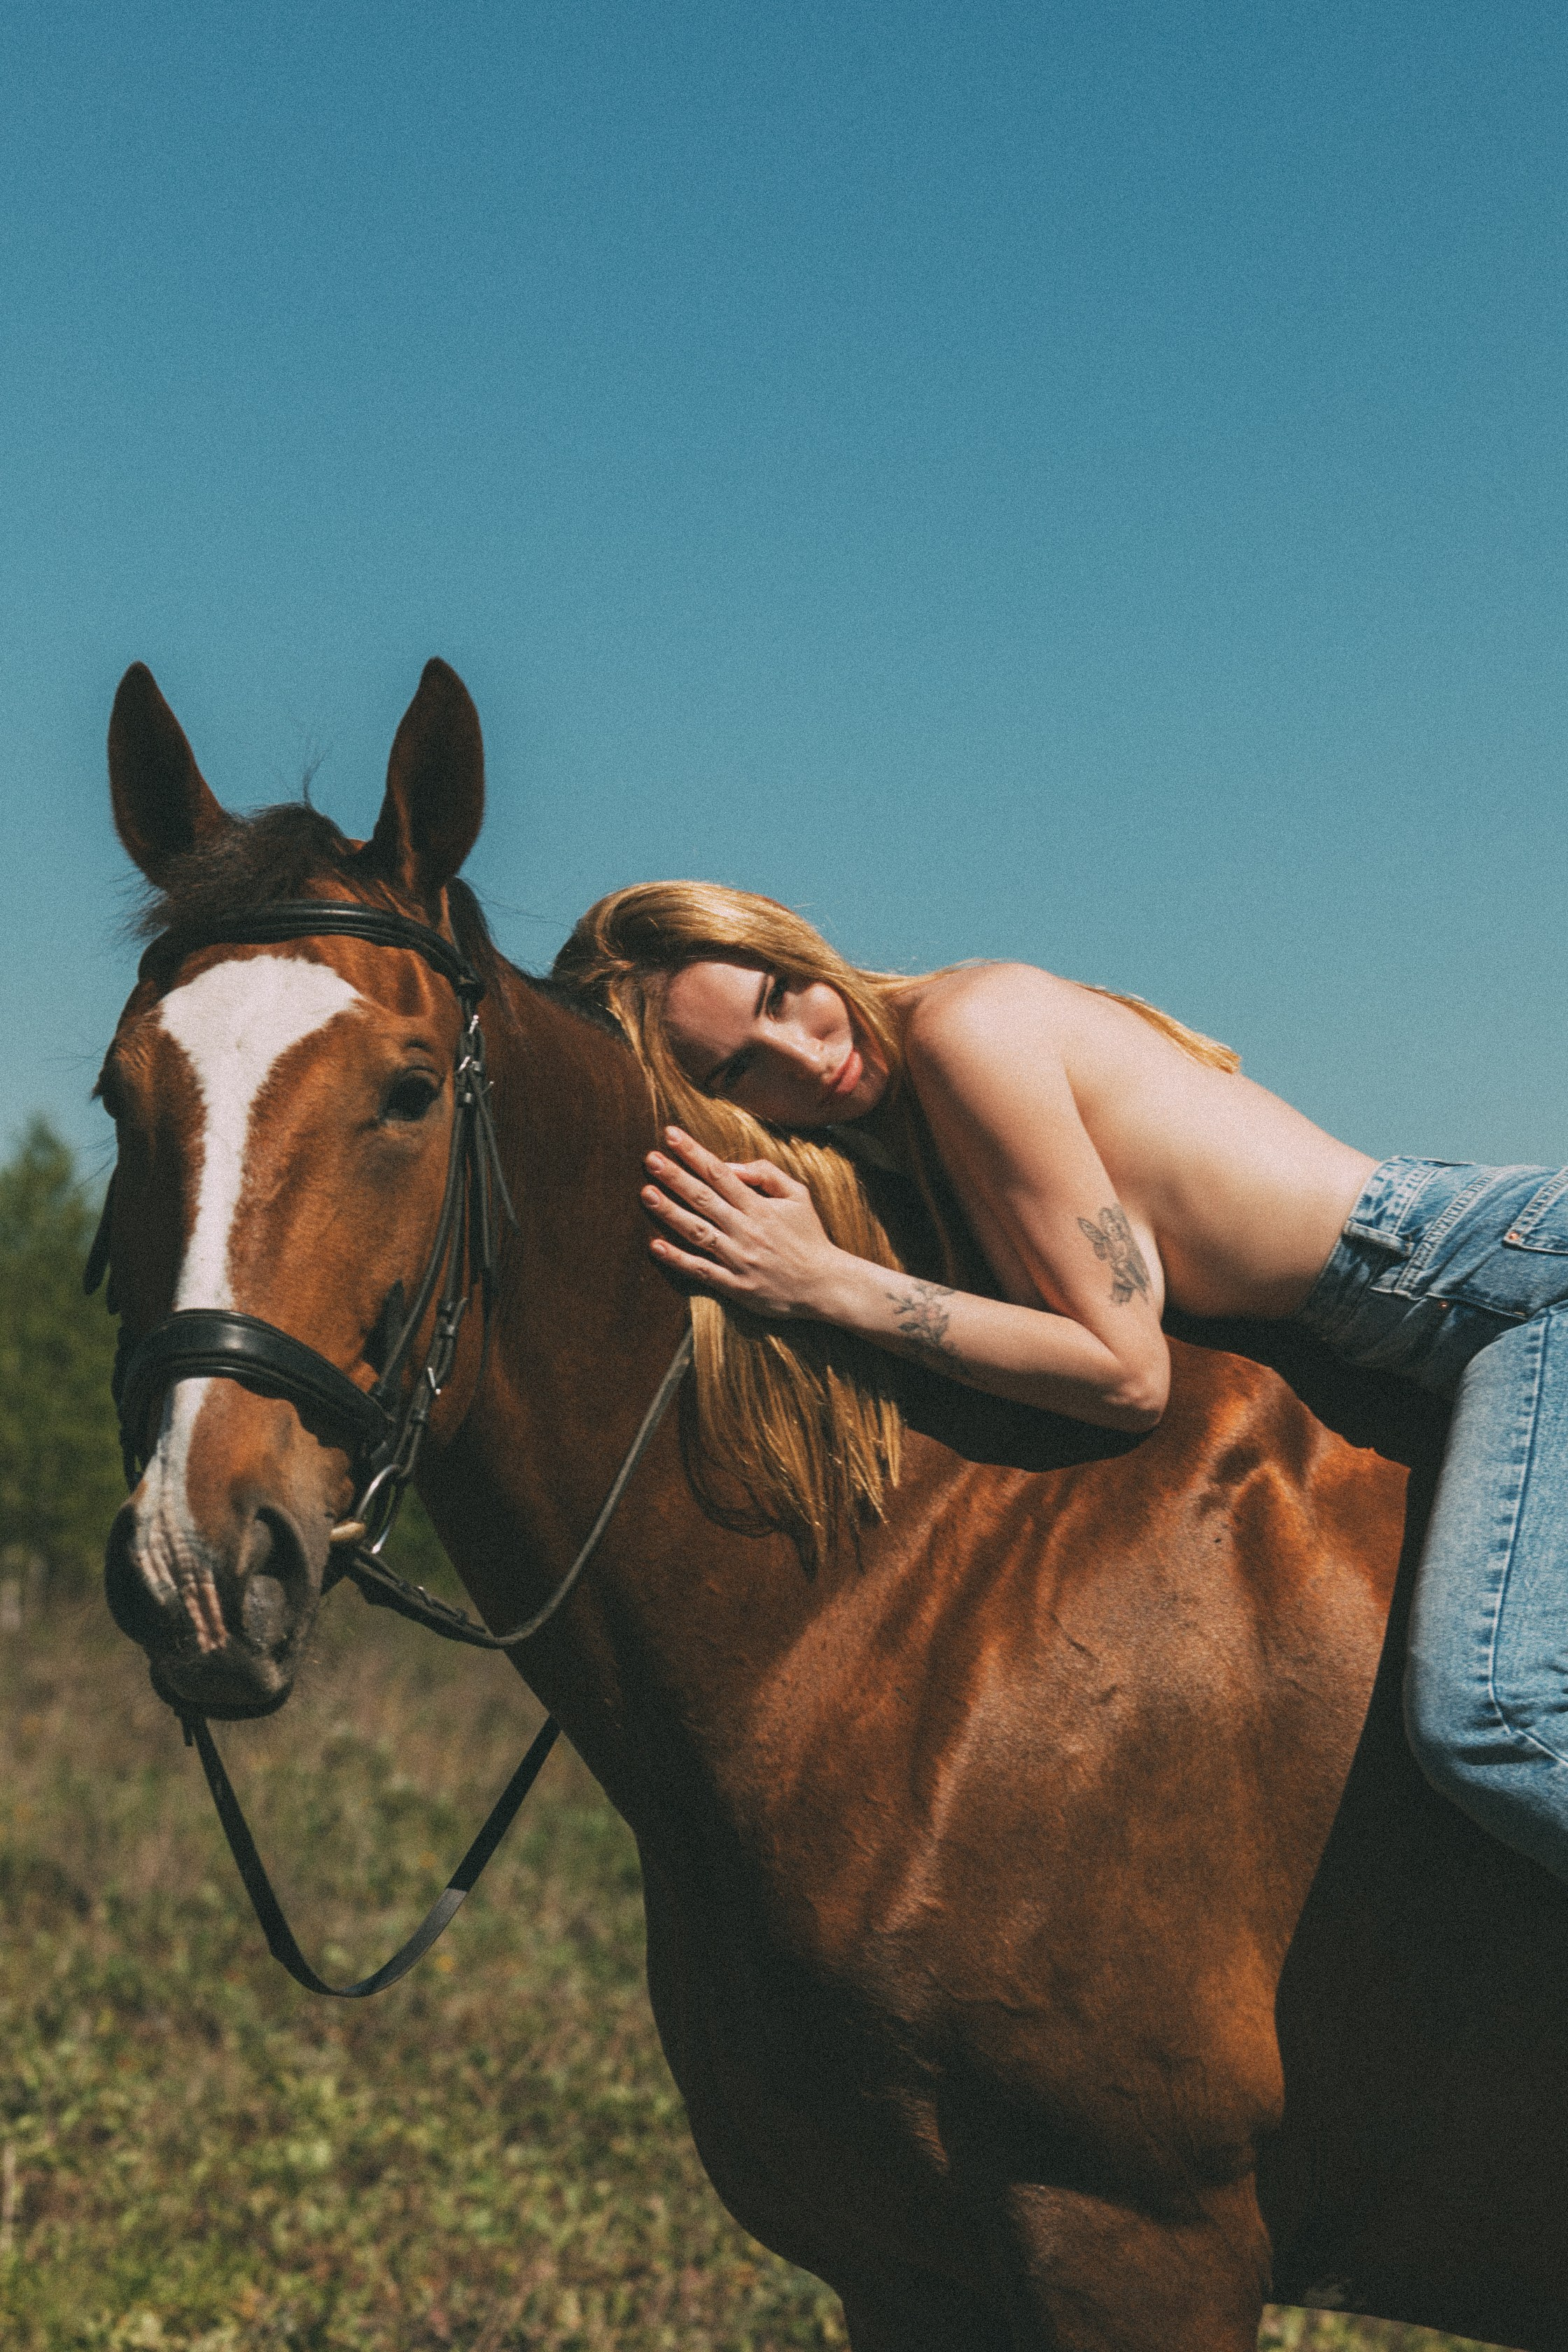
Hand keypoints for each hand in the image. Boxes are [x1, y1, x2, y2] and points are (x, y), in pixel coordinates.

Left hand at [642, 1127, 842, 1317]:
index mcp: (759, 1206)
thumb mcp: (799, 1195)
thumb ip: (768, 1175)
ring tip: (646, 1193)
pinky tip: (656, 1245)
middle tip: (650, 1158)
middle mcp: (745, 1229)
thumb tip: (733, 1166)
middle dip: (674, 1176)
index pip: (719, 1173)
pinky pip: (701, 1270)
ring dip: (670, 1212)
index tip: (671, 1135)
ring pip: (697, 1231)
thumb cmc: (809, 1237)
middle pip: (703, 1198)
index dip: (693, 1153)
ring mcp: (738, 1258)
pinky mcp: (734, 1285)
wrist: (824, 1285)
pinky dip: (677, 1258)